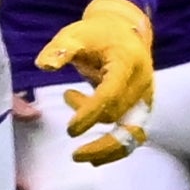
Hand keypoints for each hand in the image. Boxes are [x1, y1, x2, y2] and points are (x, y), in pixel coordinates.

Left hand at [39, 0, 158, 162]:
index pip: (111, 94)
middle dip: (89, 119)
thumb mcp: (75, 34)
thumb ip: (60, 49)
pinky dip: (117, 149)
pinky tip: (94, 158)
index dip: (90, 113)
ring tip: (79, 156)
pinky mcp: (143, 108)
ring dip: (108, 149)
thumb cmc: (96, 34)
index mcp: (127, 62)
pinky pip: (134, 135)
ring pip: (133, 133)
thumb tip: (44, 65)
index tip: (70, 130)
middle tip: (67, 124)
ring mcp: (146, 97)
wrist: (124, 32)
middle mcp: (142, 82)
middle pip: (117, 114)